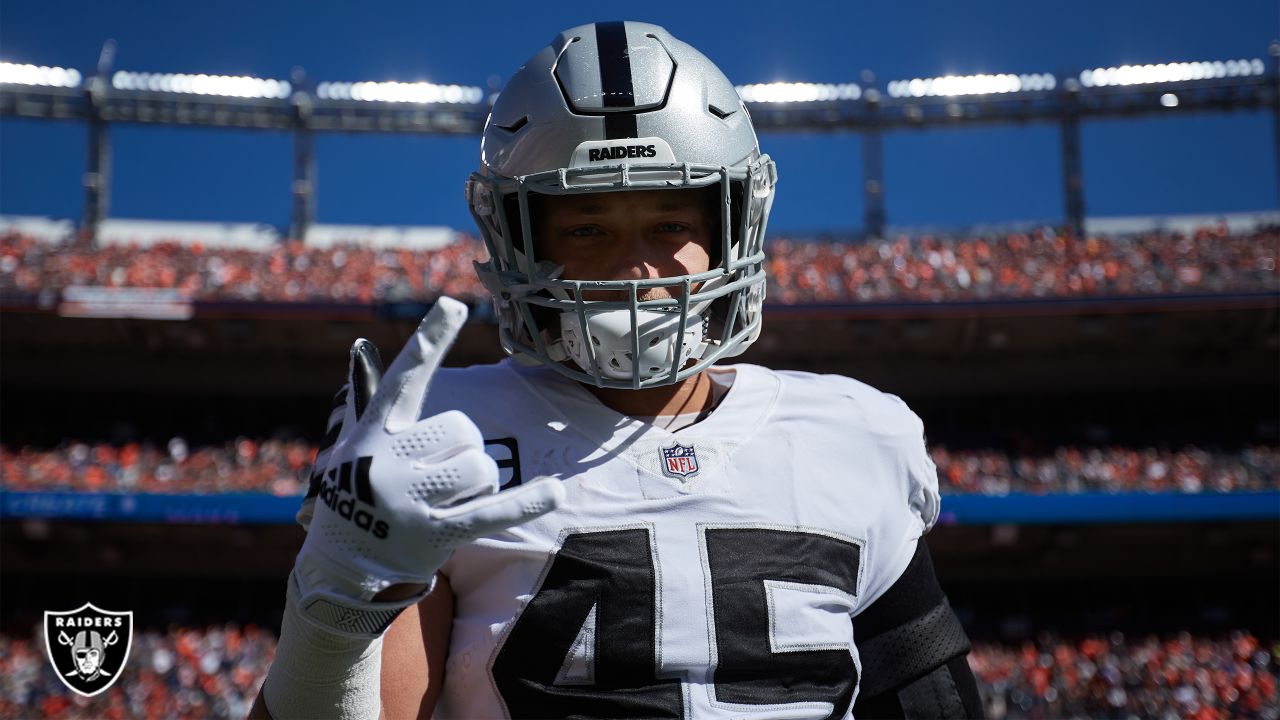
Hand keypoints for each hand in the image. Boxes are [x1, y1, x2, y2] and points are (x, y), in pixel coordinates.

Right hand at [291, 297, 564, 636]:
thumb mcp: (351, 448)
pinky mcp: (435, 534)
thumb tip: (360, 348)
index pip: (406, 377)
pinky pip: (492, 511)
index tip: (454, 303)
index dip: (431, 340)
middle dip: (462, 449)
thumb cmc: (354, 495)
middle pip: (462, 429)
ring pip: (481, 466)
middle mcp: (388, 462)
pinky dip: (526, 503)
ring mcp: (411, 501)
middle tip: (436, 476)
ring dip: (477, 483)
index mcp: (372, 432)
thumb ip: (366, 401)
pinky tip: (554, 492)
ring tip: (446, 500)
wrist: (339, 570)